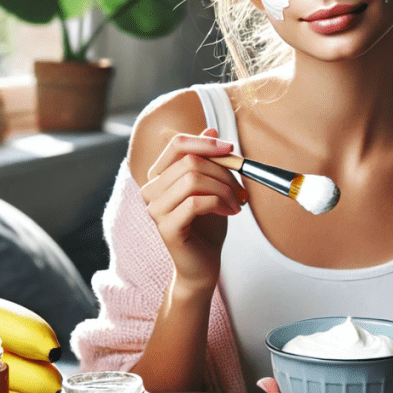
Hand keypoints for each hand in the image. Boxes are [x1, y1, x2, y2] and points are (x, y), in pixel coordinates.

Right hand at [139, 127, 248, 292]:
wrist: (203, 265)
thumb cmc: (207, 226)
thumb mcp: (212, 187)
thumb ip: (207, 160)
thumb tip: (211, 127)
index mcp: (158, 176)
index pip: (177, 144)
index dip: (205, 142)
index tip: (230, 149)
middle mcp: (151, 190)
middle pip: (190, 161)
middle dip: (223, 172)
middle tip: (241, 189)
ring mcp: (155, 209)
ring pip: (193, 179)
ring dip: (224, 188)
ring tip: (237, 202)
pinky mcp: (166, 228)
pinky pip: (196, 202)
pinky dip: (219, 203)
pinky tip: (231, 212)